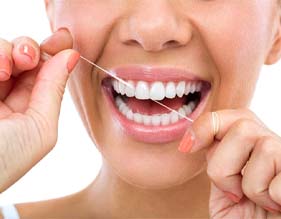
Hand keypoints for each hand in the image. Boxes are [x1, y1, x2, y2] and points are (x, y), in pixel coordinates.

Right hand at [0, 28, 79, 191]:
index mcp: (29, 111)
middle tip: (29, 58)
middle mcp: (7, 97)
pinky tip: (0, 71)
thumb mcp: (40, 127)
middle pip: (24, 59)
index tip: (63, 38)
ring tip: (6, 69)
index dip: (54, 54)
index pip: (44, 75)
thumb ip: (54, 91)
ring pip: (3, 52)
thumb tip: (71, 56)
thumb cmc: (5, 160)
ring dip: (9, 51)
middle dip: (31, 50)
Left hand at [184, 109, 280, 217]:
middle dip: (223, 163)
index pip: (235, 115)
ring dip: (248, 185)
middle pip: (243, 126)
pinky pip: (278, 178)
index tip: (187, 147)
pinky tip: (274, 207)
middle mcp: (277, 147)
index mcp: (256, 146)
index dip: (206, 126)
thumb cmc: (244, 218)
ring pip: (263, 147)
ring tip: (257, 201)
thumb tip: (198, 135)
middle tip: (232, 190)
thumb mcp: (223, 185)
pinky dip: (268, 198)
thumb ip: (218, 157)